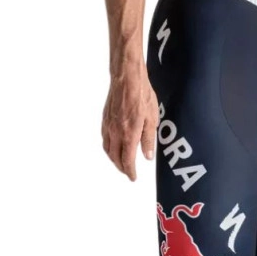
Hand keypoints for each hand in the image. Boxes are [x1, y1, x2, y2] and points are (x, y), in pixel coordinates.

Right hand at [101, 65, 158, 180]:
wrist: (126, 78)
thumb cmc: (141, 94)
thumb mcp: (152, 118)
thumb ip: (148, 139)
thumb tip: (147, 156)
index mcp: (128, 134)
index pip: (127, 160)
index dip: (130, 171)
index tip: (133, 177)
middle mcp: (115, 132)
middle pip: (115, 157)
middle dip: (121, 167)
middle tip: (128, 172)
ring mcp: (108, 125)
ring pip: (107, 149)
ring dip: (113, 159)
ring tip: (121, 162)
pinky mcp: (105, 118)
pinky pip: (104, 139)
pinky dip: (108, 148)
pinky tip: (114, 146)